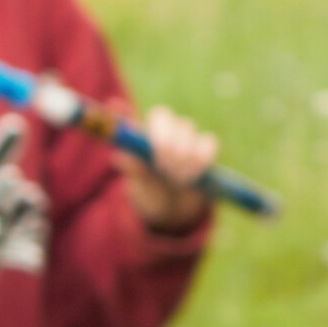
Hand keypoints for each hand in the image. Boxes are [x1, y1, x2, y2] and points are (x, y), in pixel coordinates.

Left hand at [114, 104, 218, 234]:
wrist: (173, 210)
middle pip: (177, 122)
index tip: (157, 151)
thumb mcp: (140, 184)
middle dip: (173, 146)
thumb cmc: (151, 191)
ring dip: (186, 156)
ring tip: (177, 179)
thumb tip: (119, 157)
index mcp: (151, 134)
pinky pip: (209, 144)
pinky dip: (202, 159)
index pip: (159, 116)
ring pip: (191, 132)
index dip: (159, 130)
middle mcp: (171, 131)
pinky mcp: (206, 150)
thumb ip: (133, 169)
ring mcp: (190, 139)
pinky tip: (193, 176)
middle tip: (166, 169)